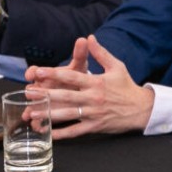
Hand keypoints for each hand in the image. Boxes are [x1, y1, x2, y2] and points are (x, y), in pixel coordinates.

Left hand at [26, 36, 153, 138]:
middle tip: (29, 93)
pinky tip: (50, 133)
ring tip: (33, 113)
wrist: (142, 108)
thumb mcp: (116, 66)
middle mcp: (93, 98)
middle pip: (66, 96)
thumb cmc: (127, 86)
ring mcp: (93, 113)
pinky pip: (76, 130)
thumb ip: (100, 53)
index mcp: (96, 82)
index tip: (38, 71)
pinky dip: (63, 133)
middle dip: (46, 95)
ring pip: (68, 114)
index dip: (54, 74)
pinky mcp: (95, 126)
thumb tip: (90, 38)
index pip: (72, 77)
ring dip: (49, 114)